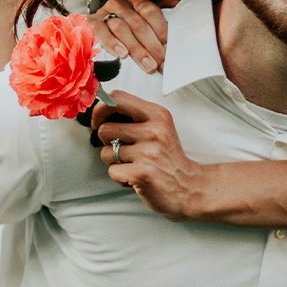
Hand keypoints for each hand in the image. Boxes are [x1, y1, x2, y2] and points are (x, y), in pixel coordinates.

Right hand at [87, 0, 167, 73]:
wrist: (93, 35)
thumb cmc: (125, 35)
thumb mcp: (144, 28)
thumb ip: (160, 24)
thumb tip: (180, 17)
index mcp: (136, 4)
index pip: (150, 11)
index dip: (161, 29)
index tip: (169, 47)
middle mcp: (121, 6)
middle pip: (138, 23)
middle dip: (152, 46)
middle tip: (161, 63)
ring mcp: (104, 13)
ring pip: (121, 28)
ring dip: (136, 48)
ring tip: (147, 64)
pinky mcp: (91, 23)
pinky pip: (101, 31)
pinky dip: (112, 43)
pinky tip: (122, 54)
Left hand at [91, 90, 203, 220]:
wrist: (189, 186)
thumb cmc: (168, 157)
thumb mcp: (159, 127)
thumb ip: (135, 116)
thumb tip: (101, 111)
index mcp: (157, 114)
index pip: (117, 99)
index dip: (100, 110)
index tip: (98, 121)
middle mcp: (153, 131)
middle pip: (105, 129)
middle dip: (107, 142)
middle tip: (122, 149)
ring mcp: (148, 152)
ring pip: (106, 152)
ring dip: (114, 161)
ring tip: (133, 164)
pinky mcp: (142, 173)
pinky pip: (112, 171)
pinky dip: (120, 177)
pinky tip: (135, 176)